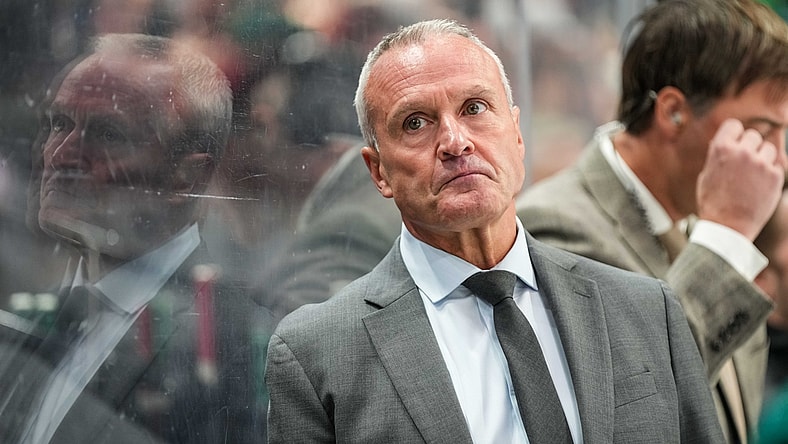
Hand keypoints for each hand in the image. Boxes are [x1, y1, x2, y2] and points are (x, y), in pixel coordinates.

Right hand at [696, 118, 786, 239]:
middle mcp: (742, 152)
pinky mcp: (775, 176)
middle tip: (744, 164)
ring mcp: (760, 163)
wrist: (727, 227)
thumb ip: (718, 155)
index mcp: (720, 149)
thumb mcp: (706, 175)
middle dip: (749, 147)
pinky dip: (769, 174)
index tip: (735, 144)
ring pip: (768, 149)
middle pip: (753, 136)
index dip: (734, 135)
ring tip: (752, 176)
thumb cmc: (713, 202)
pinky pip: (776, 166)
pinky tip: (758, 187)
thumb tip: (728, 141)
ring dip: (762, 158)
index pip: (734, 125)